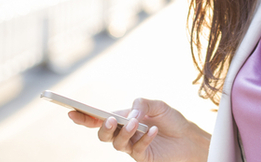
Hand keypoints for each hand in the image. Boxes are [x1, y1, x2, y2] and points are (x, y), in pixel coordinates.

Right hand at [68, 98, 209, 161]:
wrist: (190, 138)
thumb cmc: (171, 120)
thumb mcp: (157, 105)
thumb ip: (141, 104)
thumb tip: (130, 113)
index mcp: (123, 118)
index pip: (99, 118)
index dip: (84, 116)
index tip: (71, 111)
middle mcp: (124, 133)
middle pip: (102, 134)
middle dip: (102, 127)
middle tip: (111, 120)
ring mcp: (132, 146)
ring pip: (116, 143)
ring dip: (125, 131)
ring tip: (137, 123)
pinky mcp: (143, 157)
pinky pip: (136, 149)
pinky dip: (144, 138)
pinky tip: (153, 130)